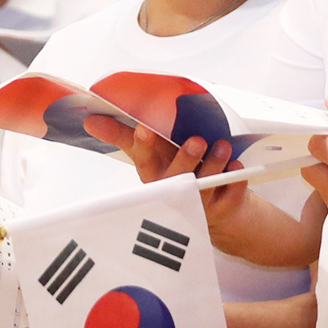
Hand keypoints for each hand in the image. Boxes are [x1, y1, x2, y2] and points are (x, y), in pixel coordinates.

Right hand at [83, 116, 260, 248]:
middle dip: (185, 159)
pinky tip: (237, 166)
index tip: (143, 129)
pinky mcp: (223, 209)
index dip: (142, 145)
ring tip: (222, 146)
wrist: (217, 208)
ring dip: (214, 164)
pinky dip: (236, 180)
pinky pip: (231, 194)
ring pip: (205, 185)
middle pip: (175, 178)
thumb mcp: (157, 153)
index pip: (143, 158)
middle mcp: (174, 190)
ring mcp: (199, 202)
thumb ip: (129, 135)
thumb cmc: (181, 173)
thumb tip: (90, 118)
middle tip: (196, 140)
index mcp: (155, 173)